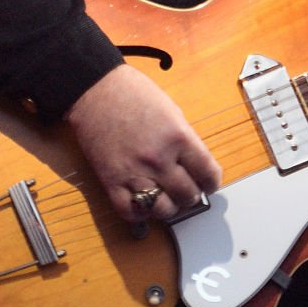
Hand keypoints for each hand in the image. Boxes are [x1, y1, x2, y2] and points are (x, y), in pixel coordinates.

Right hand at [65, 63, 222, 224]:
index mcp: (179, 138)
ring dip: (168, 207)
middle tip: (189, 191)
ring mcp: (134, 173)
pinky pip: (129, 212)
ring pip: (162, 209)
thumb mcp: (172, 112)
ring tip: (168, 199)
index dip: (212, 182)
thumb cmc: (135, 94)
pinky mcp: (111, 182)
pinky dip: (140, 215)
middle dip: (192, 195)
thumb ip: (185, 140)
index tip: (209, 183)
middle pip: (188, 195)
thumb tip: (195, 164)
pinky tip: (144, 206)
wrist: (96, 91)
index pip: (207, 173)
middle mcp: (160, 160)